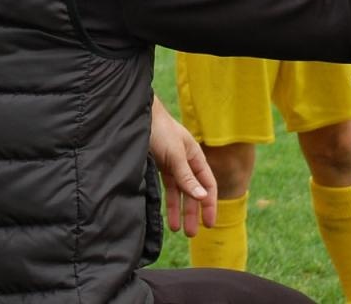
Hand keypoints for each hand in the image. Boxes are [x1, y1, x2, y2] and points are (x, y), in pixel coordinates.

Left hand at [149, 96, 215, 235]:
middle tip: (192, 234)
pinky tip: (168, 216)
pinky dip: (168, 202)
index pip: (208, 185)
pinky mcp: (160, 167)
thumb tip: (202, 197)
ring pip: (180, 193)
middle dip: (194, 212)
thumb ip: (187, 177)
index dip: (210, 204)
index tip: (209, 224)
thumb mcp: (176, 156)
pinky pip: (168, 189)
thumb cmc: (161, 131)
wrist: (140, 117)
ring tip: (179, 230)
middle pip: (194, 192)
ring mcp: (173, 166)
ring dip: (180, 211)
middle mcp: (187, 163)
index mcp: (196, 158)